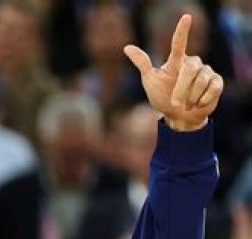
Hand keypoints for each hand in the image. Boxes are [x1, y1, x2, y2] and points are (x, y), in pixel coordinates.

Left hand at [123, 14, 222, 130]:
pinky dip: (202, 100)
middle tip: (175, 103)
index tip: (186, 17)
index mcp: (176, 61)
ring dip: (190, 97)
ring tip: (186, 105)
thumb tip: (126, 47)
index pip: (179, 43)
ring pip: (201, 81)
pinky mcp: (217, 82)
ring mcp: (206, 71)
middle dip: (181, 89)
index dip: (182, 31)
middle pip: (190, 69)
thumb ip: (143, 64)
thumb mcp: (150, 82)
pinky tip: (198, 104)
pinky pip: (213, 88)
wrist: (179, 117)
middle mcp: (193, 63)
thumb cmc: (163, 97)